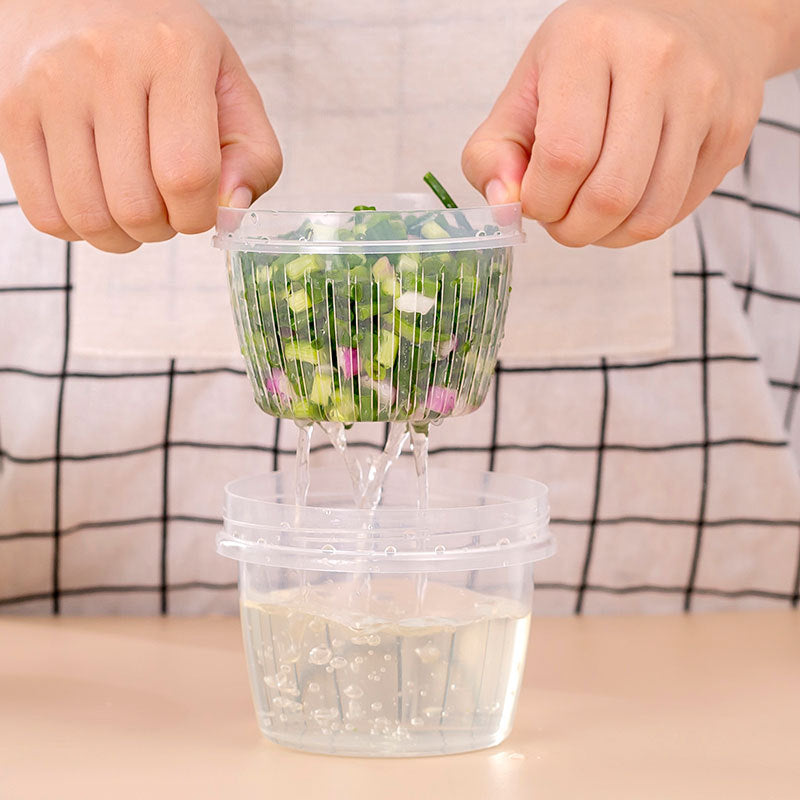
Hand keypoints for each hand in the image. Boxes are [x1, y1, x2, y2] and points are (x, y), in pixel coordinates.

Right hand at [0, 0, 280, 252]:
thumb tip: (232, 213)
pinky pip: (45, 213)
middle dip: (162, 229)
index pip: (187, 174)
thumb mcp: (229, 86)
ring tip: (134, 209)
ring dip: (121, 236)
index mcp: (173, 53)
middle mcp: (104, 63)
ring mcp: (47, 87)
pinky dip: (77, 229)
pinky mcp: (9, 112)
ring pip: (88, 216)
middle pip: (135, 206)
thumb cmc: (165, 51)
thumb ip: (254, 155)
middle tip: (166, 208)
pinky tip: (97, 203)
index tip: (199, 208)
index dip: (199, 215)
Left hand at [462, 0, 782, 247]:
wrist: (694, 15)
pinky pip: (678, 212)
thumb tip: (505, 207)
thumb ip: (492, 153)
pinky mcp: (732, 129)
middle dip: (572, 229)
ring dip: (607, 236)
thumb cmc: (593, 61)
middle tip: (561, 216)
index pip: (563, 158)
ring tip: (590, 213)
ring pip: (649, 216)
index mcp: (588, 43)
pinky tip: (626, 200)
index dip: (541, 202)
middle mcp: (655, 60)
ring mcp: (703, 95)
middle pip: (609, 196)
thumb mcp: (527, 89)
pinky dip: (639, 225)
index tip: (534, 200)